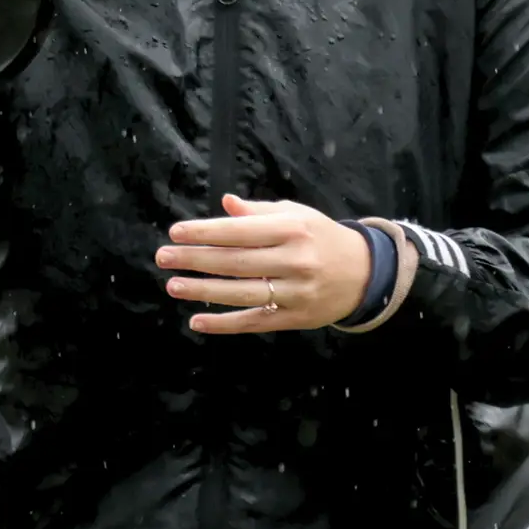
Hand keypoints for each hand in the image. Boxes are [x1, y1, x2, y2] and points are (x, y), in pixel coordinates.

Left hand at [155, 194, 371, 333]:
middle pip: (236, 262)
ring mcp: (296, 293)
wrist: (365, 274)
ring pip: (242, 293)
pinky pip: (255, 322)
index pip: (240, 231)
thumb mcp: (295, 215)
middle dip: (196, 259)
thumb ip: (257, 212)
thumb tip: (225, 204)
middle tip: (163, 257)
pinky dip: (224, 324)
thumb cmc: (320, 237)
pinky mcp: (296, 319)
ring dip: (204, 291)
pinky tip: (198, 321)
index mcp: (292, 230)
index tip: (175, 232)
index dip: (205, 232)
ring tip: (173, 285)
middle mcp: (295, 261)